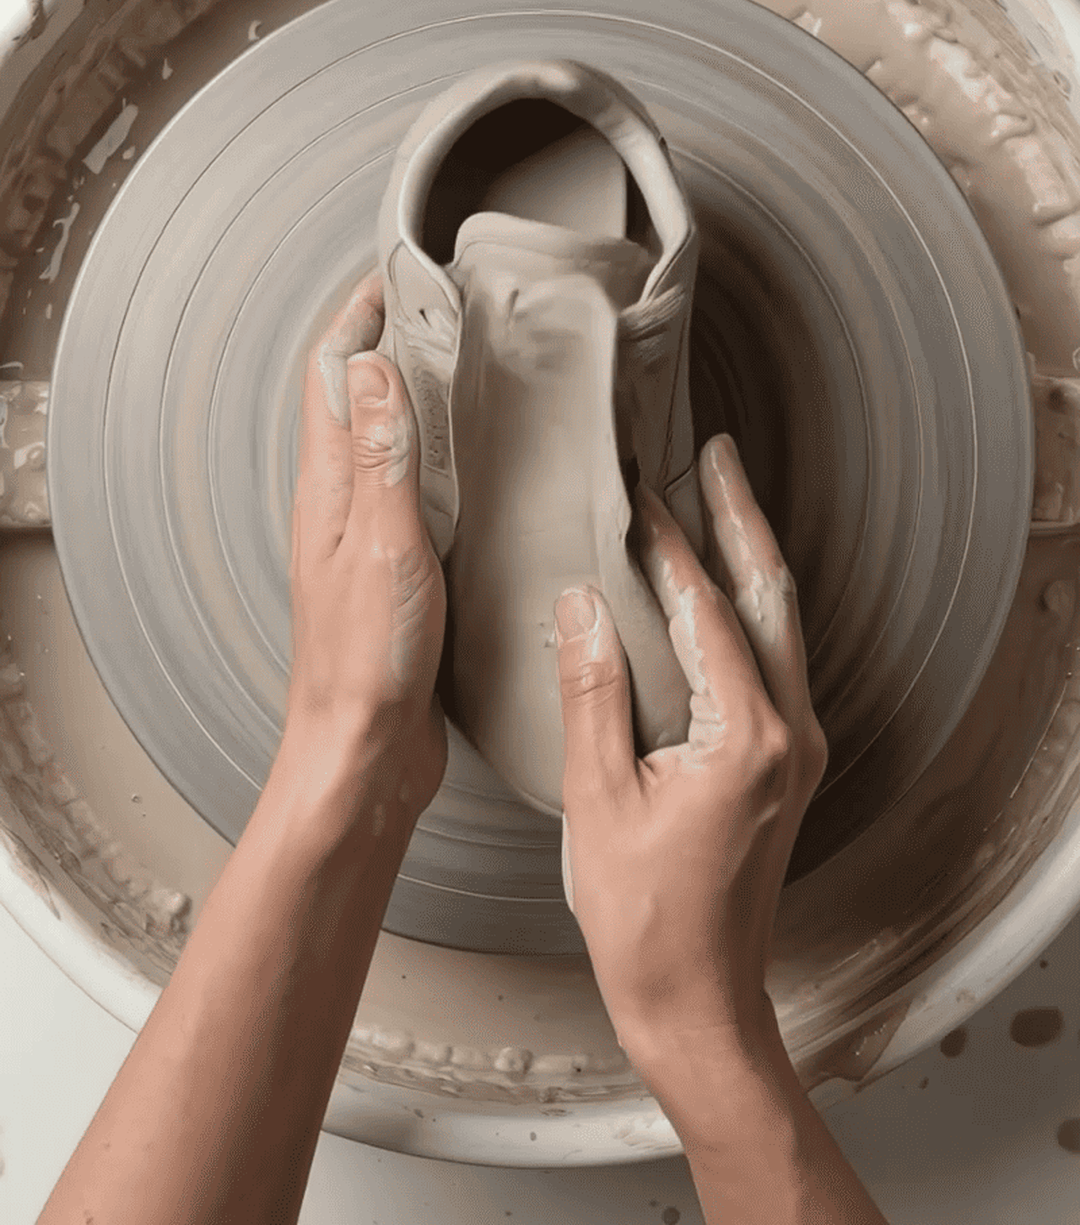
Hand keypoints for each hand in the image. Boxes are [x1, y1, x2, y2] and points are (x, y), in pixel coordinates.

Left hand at [283, 268, 447, 822]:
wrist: (363, 755)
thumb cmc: (364, 663)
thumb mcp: (382, 546)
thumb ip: (382, 458)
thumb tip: (373, 366)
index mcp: (328, 490)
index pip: (334, 377)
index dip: (360, 316)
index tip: (396, 273)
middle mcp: (340, 505)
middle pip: (357, 400)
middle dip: (390, 342)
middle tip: (442, 307)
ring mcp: (367, 537)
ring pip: (387, 443)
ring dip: (415, 396)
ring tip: (465, 367)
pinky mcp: (399, 570)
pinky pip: (415, 491)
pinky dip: (440, 457)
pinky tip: (479, 467)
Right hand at [554, 434, 827, 1051]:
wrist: (697, 999)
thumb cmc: (645, 918)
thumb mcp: (600, 798)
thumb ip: (592, 693)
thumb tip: (580, 604)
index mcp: (745, 737)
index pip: (702, 609)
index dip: (667, 544)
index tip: (637, 492)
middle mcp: (789, 734)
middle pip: (770, 595)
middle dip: (741, 517)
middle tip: (716, 454)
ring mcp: (797, 750)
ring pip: (781, 624)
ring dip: (749, 557)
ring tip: (720, 501)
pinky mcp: (786, 765)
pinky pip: (775, 661)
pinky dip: (747, 610)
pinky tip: (718, 592)